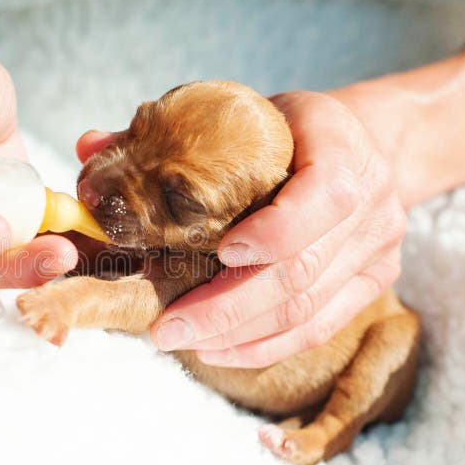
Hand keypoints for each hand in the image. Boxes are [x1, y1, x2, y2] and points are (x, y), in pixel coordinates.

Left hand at [77, 91, 405, 367]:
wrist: (366, 145)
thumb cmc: (291, 128)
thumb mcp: (245, 112)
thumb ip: (169, 131)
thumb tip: (86, 146)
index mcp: (344, 151)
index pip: (325, 195)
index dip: (276, 231)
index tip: (223, 252)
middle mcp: (373, 207)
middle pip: (302, 271)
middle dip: (228, 308)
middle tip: (167, 328)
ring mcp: (378, 252)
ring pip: (307, 310)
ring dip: (239, 335)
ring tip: (181, 342)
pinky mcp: (371, 284)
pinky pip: (318, 328)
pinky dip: (266, 346)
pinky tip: (219, 352)